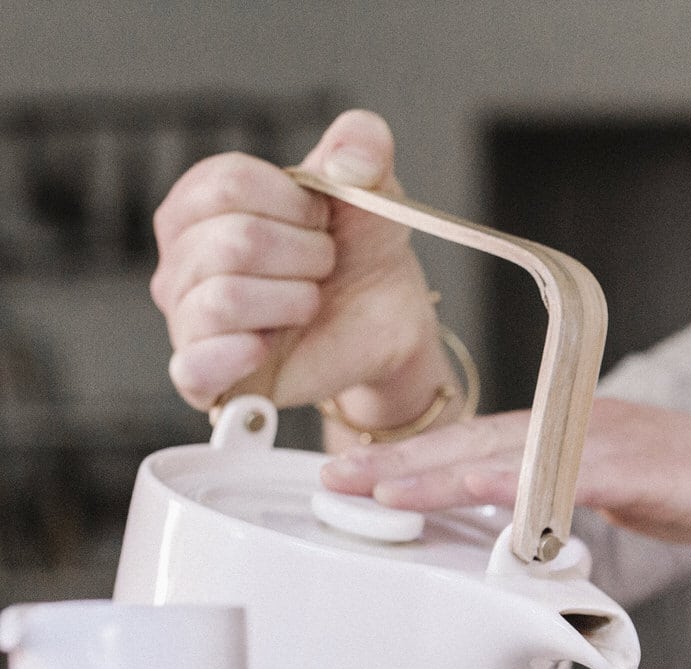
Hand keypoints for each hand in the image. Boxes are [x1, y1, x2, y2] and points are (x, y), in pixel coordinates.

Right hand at [150, 109, 444, 424]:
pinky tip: (267, 346)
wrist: (383, 317)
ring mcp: (187, 316)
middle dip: (305, 254)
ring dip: (294, 300)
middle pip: (233, 241)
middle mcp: (180, 257)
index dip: (295, 203)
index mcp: (200, 202)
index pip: (227, 184)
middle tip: (323, 266)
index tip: (320, 219)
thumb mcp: (368, 184)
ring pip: (223, 299)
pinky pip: (194, 366)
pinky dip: (235, 355)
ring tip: (309, 302)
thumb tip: (352, 161)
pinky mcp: (204, 375)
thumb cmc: (358, 246)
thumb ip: (362, 144)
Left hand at [318, 398, 690, 552]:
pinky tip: (475, 496)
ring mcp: (603, 438)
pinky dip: (515, 485)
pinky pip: (561, 474)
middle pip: (473, 436)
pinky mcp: (632, 462)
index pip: (478, 439)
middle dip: (402, 459)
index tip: (361, 473)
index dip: (418, 455)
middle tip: (337, 477)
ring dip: (435, 470)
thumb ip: (567, 506)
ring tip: (377, 489)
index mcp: (569, 430)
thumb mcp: (622, 497)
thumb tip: (522, 534)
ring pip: (503, 450)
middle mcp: (577, 422)